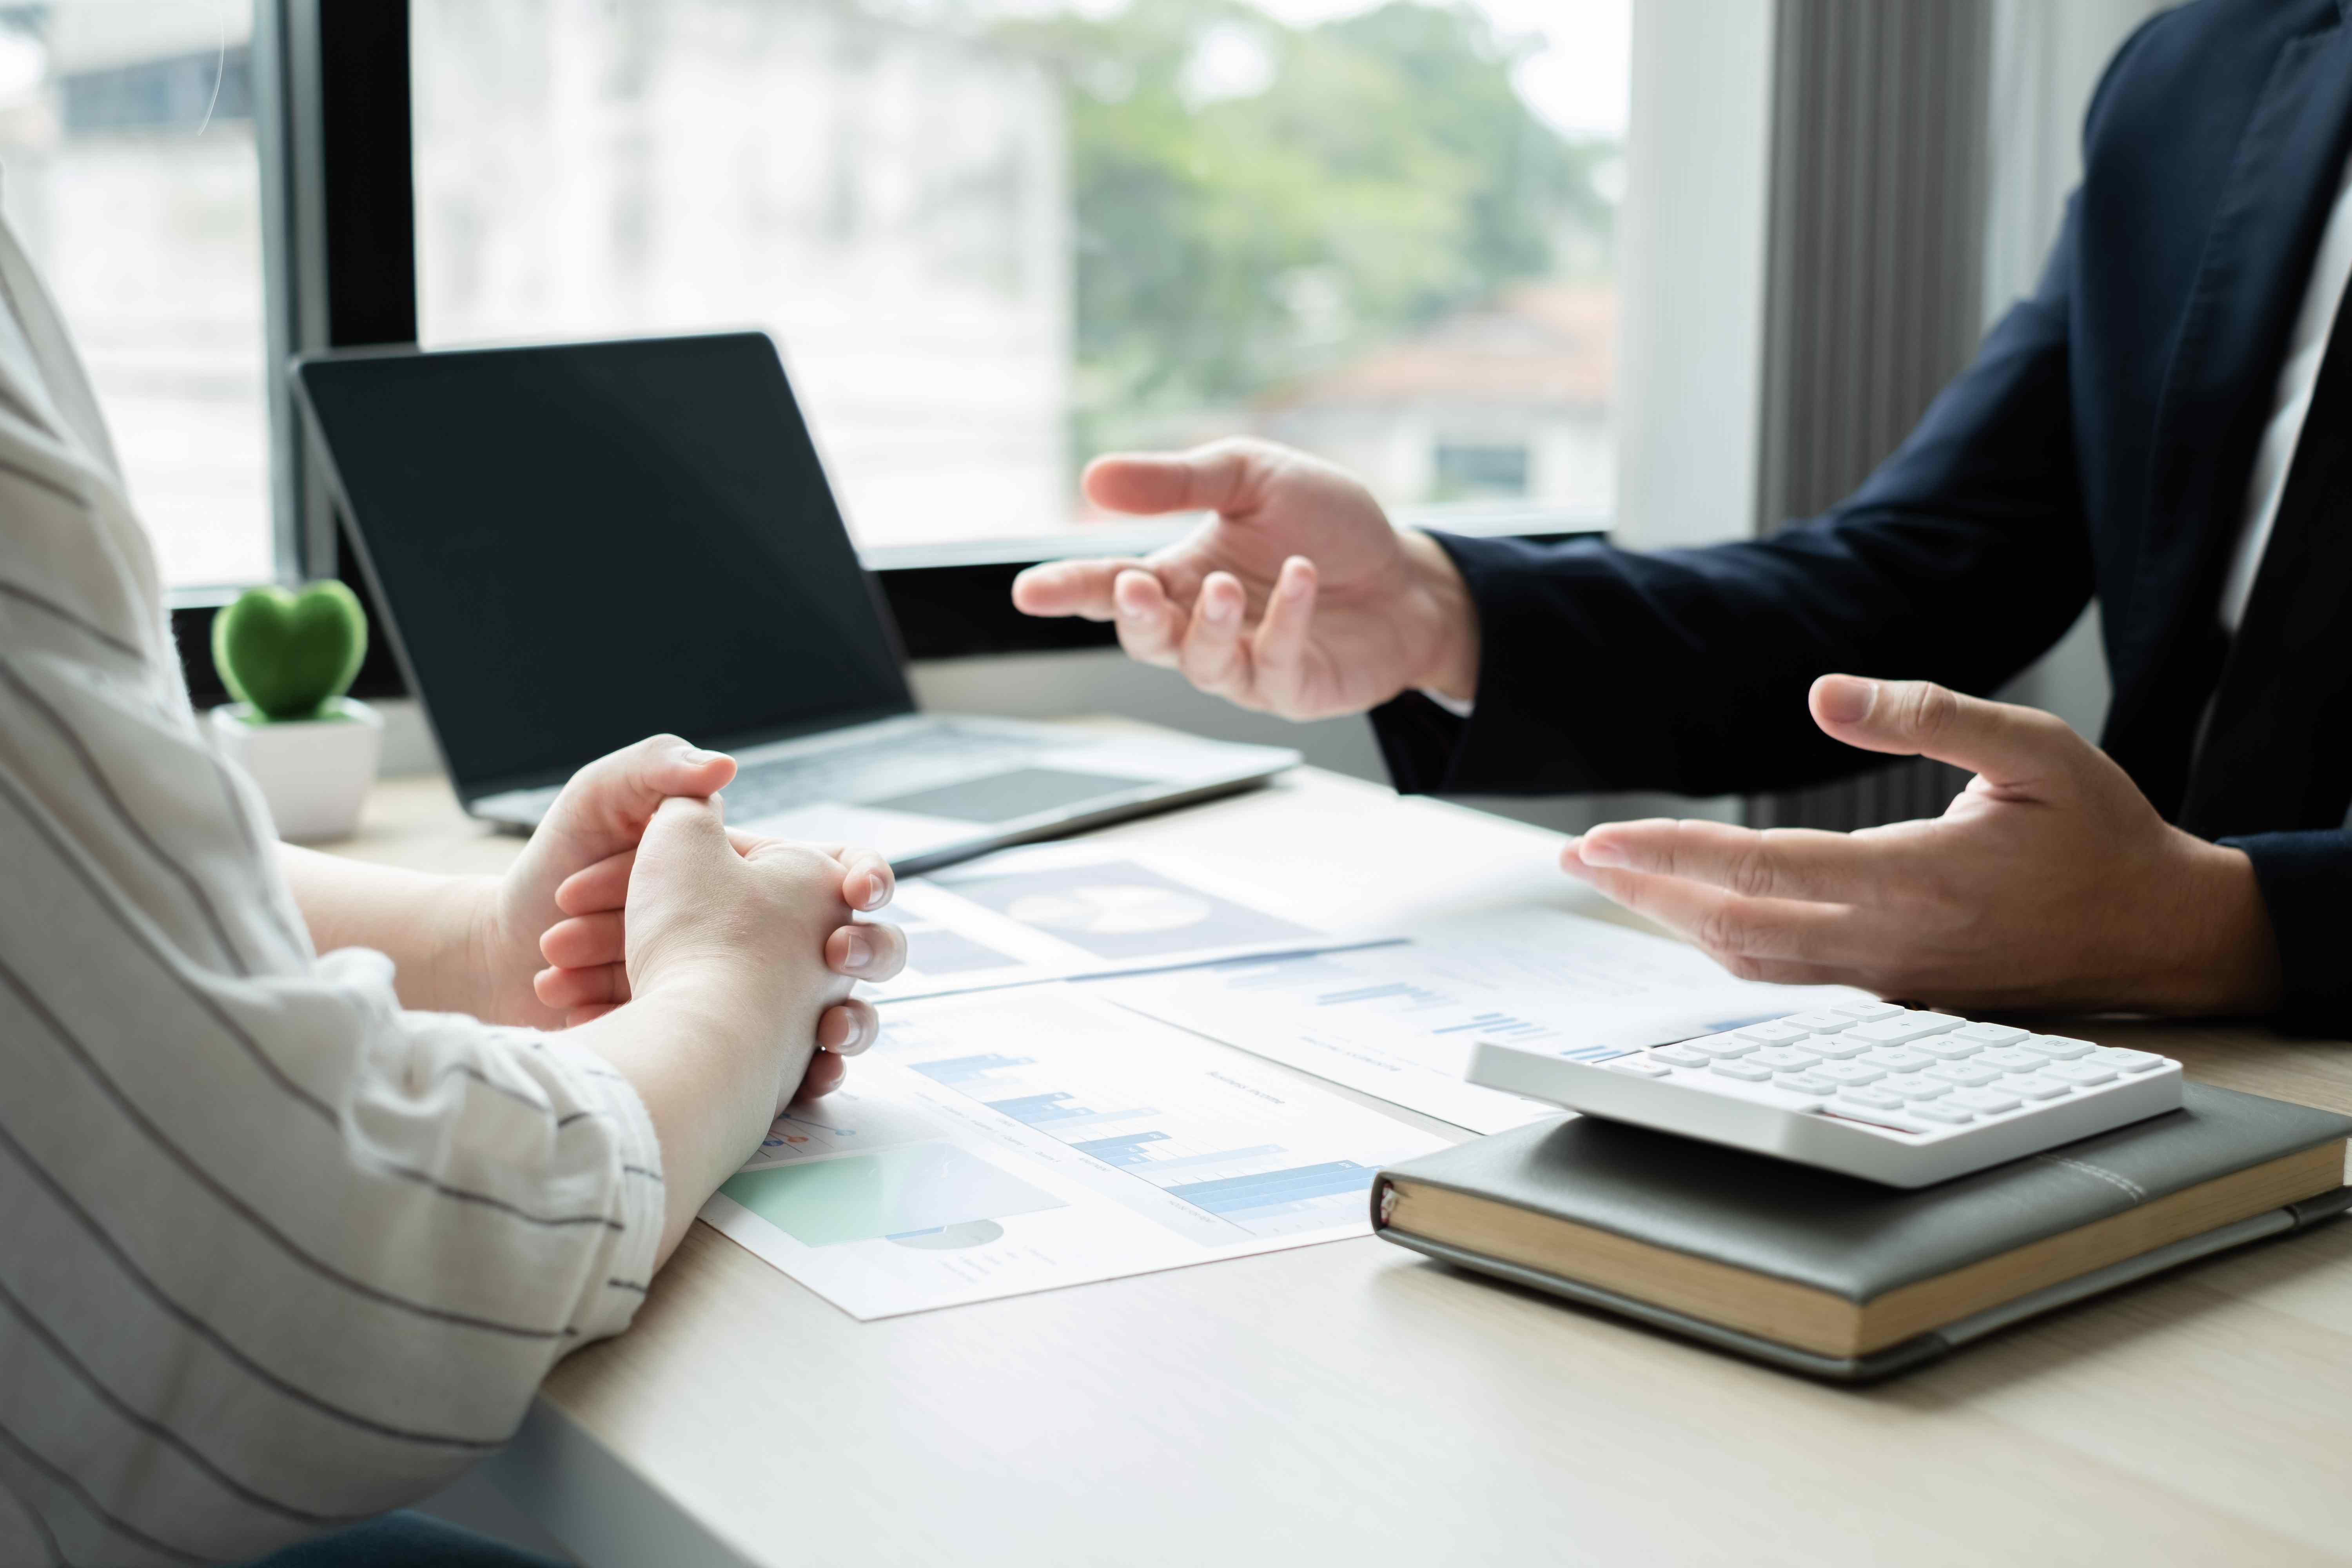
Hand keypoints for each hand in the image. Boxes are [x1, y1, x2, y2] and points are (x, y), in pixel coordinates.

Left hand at [473, 737, 895, 1075]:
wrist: (512, 963)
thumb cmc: (559, 874)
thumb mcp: (605, 797)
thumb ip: (664, 767)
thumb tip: (725, 770)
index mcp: (759, 870)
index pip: (847, 868)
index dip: (871, 876)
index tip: (858, 891)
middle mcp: (772, 936)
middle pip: (861, 946)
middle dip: (863, 951)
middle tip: (836, 957)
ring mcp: (760, 1000)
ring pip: (846, 1014)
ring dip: (846, 1021)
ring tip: (826, 1030)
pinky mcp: (738, 1057)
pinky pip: (800, 1074)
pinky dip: (800, 1076)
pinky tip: (785, 1071)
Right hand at [1010, 437, 1478, 716]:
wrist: (1408, 570)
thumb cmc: (1325, 524)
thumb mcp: (1250, 476)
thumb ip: (1177, 481)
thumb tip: (1093, 479)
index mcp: (1179, 574)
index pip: (1108, 586)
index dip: (1068, 590)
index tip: (1028, 592)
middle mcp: (1202, 626)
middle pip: (1143, 636)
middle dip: (1131, 616)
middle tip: (1132, 586)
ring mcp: (1246, 665)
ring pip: (1201, 664)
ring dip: (1205, 626)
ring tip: (1224, 584)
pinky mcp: (1293, 688)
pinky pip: (1274, 665)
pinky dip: (1284, 621)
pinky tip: (1303, 579)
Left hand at [1557, 675, 2283, 1014]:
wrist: (2155, 930)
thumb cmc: (2098, 833)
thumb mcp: (2036, 748)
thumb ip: (1931, 714)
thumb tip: (1825, 692)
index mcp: (1916, 881)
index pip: (1762, 869)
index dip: (1671, 856)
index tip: (1601, 839)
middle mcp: (1888, 943)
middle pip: (1733, 923)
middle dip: (1643, 890)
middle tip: (1576, 857)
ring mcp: (1886, 977)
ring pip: (1750, 957)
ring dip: (1671, 919)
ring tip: (1610, 879)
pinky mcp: (1892, 991)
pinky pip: (1784, 972)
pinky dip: (1721, 942)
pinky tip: (1687, 913)